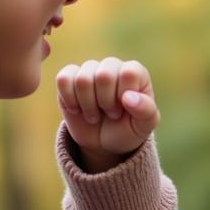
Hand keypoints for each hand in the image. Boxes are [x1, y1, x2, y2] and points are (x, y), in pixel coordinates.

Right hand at [56, 57, 159, 171]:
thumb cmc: (128, 130)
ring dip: (88, 105)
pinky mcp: (69, 77)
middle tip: (111, 114)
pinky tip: (77, 110)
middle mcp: (112, 66)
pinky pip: (63, 80)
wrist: (105, 143)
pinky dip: (69, 100)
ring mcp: (89, 70)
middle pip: (104, 75)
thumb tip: (128, 97)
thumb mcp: (144, 126)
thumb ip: (146, 111)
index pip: (128, 74)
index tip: (125, 110)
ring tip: (95, 115)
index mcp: (135, 72)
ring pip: (83, 79)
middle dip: (105, 103)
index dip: (123, 97)